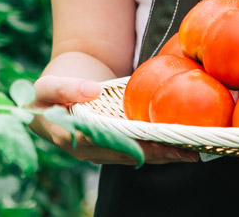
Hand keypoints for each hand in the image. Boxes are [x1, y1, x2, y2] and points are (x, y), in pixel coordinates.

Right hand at [29, 75, 198, 164]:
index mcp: (70, 138)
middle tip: (185, 151)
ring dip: (163, 155)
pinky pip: (137, 148)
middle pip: (126, 154)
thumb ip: (65, 88)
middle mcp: (88, 150)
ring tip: (190, 152)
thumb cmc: (53, 84)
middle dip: (156, 154)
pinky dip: (158, 148)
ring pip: (135, 155)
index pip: (106, 145)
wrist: (62, 84)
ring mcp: (102, 148)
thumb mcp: (48, 84)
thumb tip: (92, 92)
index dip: (131, 146)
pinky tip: (180, 146)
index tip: (155, 143)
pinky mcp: (114, 141)